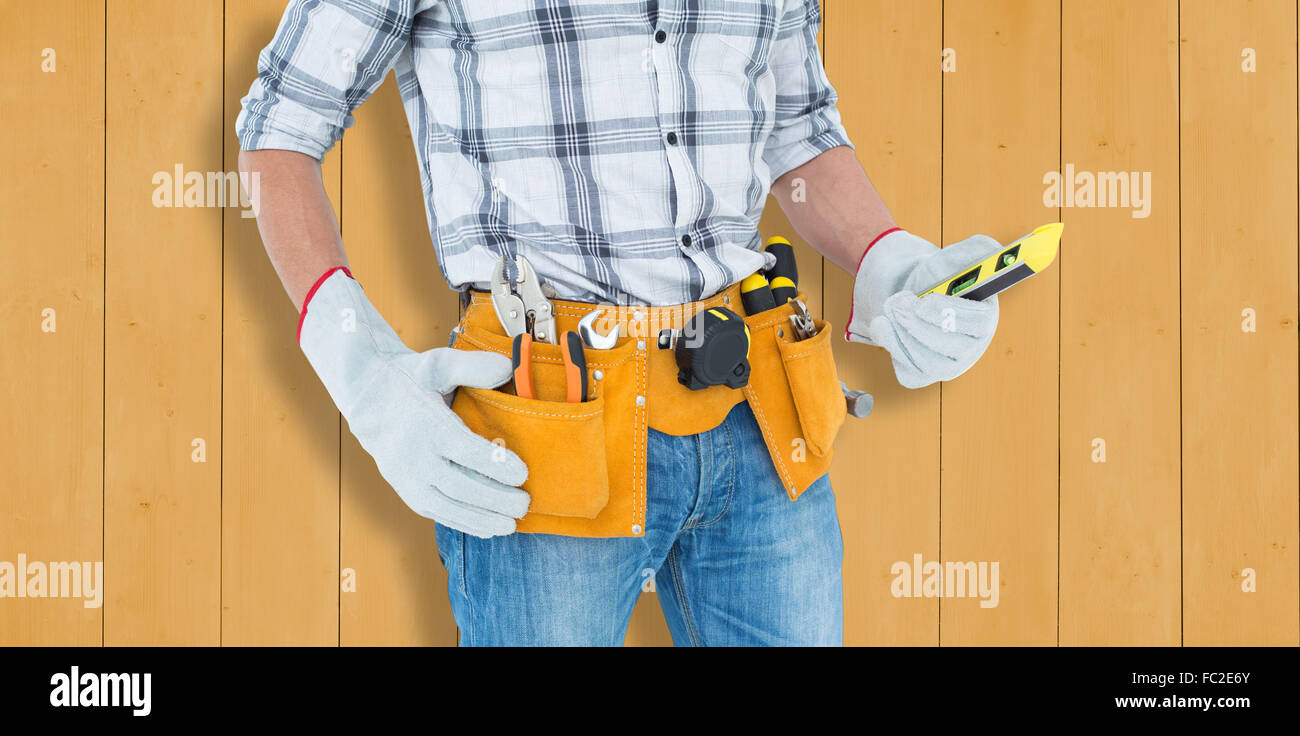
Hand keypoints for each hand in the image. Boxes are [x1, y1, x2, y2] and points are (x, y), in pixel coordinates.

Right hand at [299, 269, 529, 536]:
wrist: (366, 396)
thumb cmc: (410, 378)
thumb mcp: (439, 363)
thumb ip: (474, 366)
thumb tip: (508, 370)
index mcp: (426, 424)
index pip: (465, 450)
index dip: (495, 465)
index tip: (522, 473)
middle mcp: (414, 455)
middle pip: (459, 486)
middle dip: (495, 499)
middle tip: (525, 504)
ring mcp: (406, 477)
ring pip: (447, 506)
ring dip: (481, 519)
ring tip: (511, 524)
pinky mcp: (404, 489)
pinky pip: (435, 512)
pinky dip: (463, 523)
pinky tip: (488, 528)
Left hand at [846, 230, 1000, 388]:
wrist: (908, 295)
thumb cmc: (935, 279)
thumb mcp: (950, 259)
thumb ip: (975, 250)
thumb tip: (995, 250)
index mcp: (985, 317)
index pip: (979, 323)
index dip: (951, 313)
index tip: (924, 301)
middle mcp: (971, 347)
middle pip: (951, 348)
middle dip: (918, 324)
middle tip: (896, 303)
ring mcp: (947, 365)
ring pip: (926, 362)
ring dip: (901, 333)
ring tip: (891, 306)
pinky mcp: (923, 375)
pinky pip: (907, 372)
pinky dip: (891, 347)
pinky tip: (885, 327)